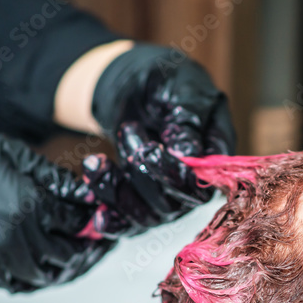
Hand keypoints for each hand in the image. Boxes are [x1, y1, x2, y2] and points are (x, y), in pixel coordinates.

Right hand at [0, 118, 108, 291]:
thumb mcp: (11, 155)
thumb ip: (53, 179)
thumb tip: (85, 194)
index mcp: (30, 208)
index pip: (81, 224)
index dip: (97, 223)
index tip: (103, 220)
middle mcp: (17, 242)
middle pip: (70, 256)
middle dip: (89, 249)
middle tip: (97, 243)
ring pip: (47, 277)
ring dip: (65, 267)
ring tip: (74, 255)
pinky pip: (18, 284)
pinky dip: (36, 277)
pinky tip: (42, 265)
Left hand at [89, 43, 235, 220]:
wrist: (135, 84)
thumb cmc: (166, 80)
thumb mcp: (181, 90)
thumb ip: (187, 121)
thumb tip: (189, 154)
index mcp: (214, 155)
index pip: (200, 184)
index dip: (173, 176)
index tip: (148, 148)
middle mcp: (193, 184)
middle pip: (171, 205)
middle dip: (140, 175)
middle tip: (128, 131)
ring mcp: (166, 196)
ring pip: (144, 217)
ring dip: (115, 191)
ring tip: (96, 159)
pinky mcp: (138, 200)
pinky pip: (124, 222)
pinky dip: (105, 214)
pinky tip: (88, 194)